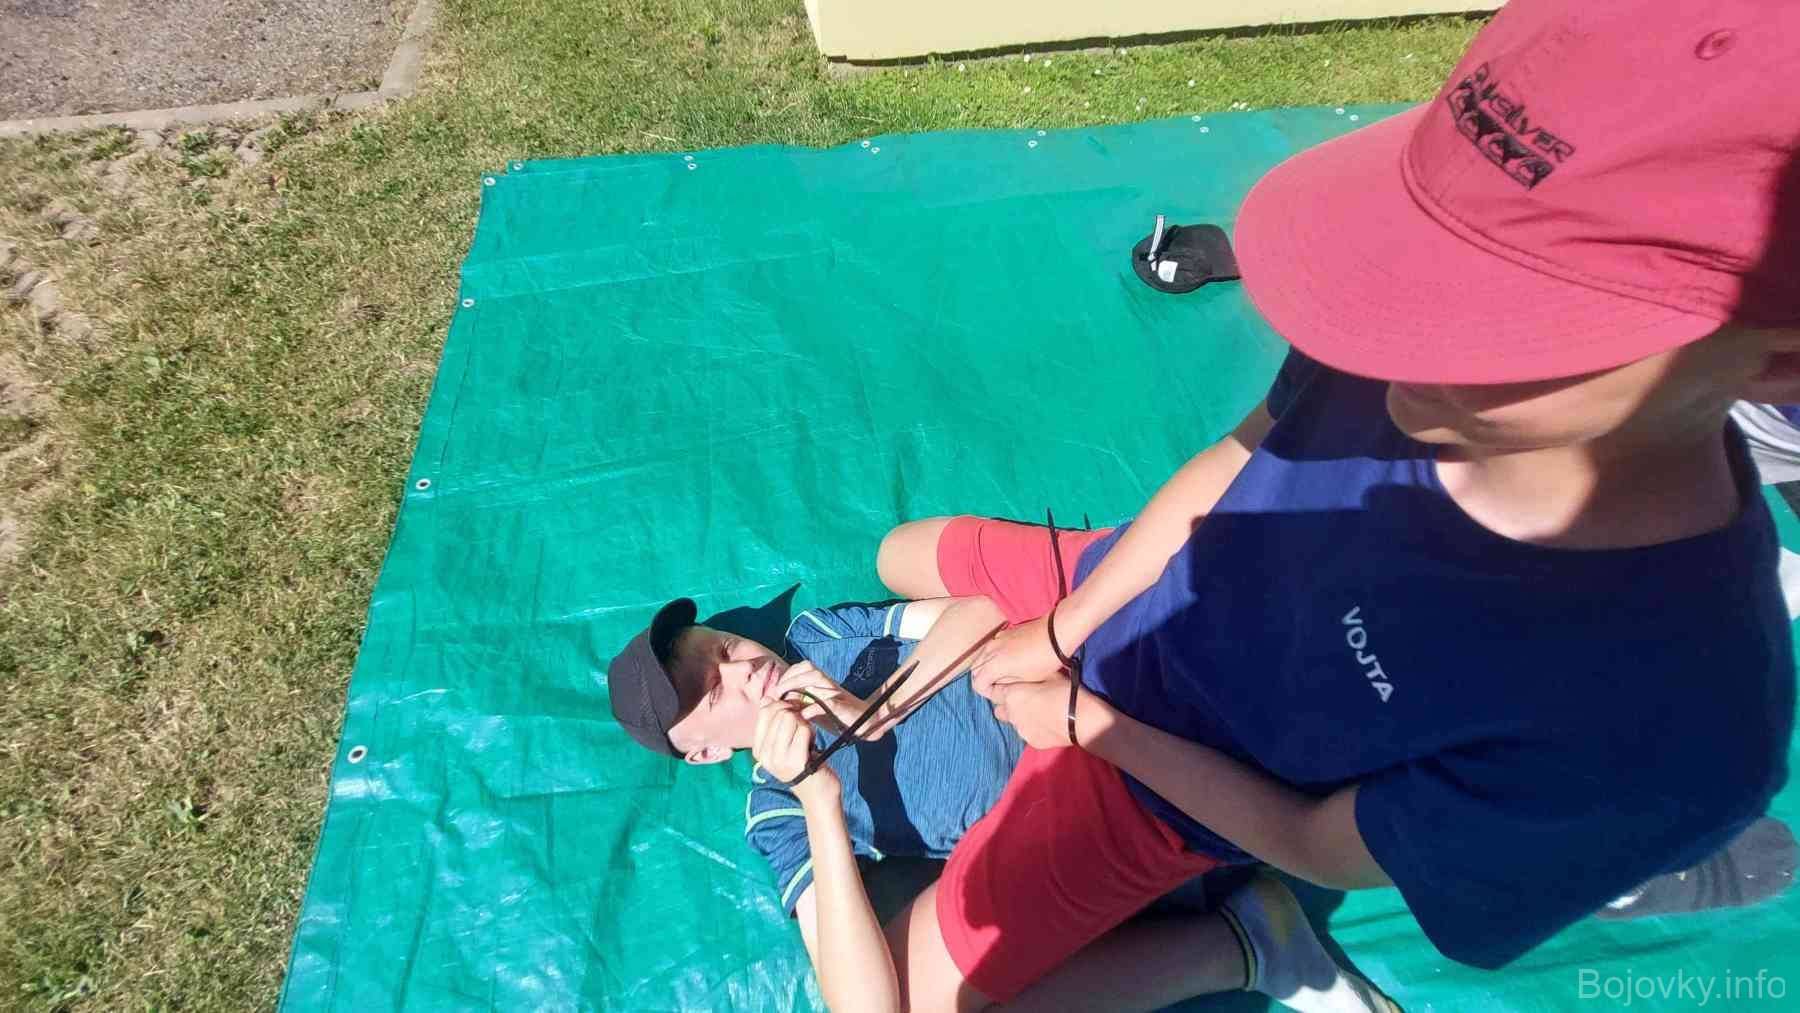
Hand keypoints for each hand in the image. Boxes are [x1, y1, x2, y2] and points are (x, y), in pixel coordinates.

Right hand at [753, 697, 837, 799]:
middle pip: (780, 713)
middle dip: (797, 714)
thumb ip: (774, 722)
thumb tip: (766, 699)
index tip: (794, 714)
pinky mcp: (796, 761)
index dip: (783, 705)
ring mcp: (779, 760)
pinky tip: (812, 745)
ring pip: (791, 718)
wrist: (818, 793)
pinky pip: (803, 729)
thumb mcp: (783, 743)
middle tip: (804, 728)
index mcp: (758, 750)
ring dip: (804, 724)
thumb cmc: (803, 763)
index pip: (765, 712)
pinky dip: (812, 732)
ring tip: (807, 738)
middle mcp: (764, 756)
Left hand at [774, 662, 882, 739]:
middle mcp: (830, 683)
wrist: (867, 722)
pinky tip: (804, 715)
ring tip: (787, 701)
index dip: (787, 676)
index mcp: (823, 681)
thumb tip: (775, 701)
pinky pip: (830, 702)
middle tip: (776, 695)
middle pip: (808, 670)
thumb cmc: (837, 715)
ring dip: (799, 687)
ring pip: (818, 680)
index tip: (775, 691)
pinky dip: (815, 707)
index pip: (802, 667)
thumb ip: (799, 701)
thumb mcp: (815, 706)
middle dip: (789, 680)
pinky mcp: (844, 707)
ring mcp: (838, 694)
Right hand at [969, 616, 1065, 697]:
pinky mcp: (1005, 633)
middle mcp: (989, 650)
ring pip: (982, 657)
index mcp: (992, 664)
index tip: (1000, 695)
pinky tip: (1010, 660)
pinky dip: (994, 656)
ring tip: (1005, 675)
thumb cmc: (1043, 660)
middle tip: (1000, 687)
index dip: (988, 693)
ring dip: (987, 668)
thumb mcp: (1025, 679)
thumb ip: (1005, 684)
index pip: (977, 684)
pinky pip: (992, 647)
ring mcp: (996, 639)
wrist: (1056, 634)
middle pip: (975, 670)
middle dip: (984, 680)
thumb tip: (997, 687)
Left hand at [990, 672, 1115, 750]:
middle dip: (1007, 706)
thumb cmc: (1064, 691)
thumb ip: (1032, 676)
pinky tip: (1048, 725)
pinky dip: (1033, 729)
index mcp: (1011, 694)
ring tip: (1039, 714)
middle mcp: (1011, 713)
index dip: (1001, 689)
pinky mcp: (1031, 742)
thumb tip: (1027, 672)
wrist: (1080, 719)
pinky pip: (1027, 734)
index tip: (1011, 687)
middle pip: (999, 710)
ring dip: (1021, 718)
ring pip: (1013, 723)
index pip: (993, 692)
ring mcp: (1020, 730)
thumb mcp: (1048, 675)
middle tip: (1023, 701)